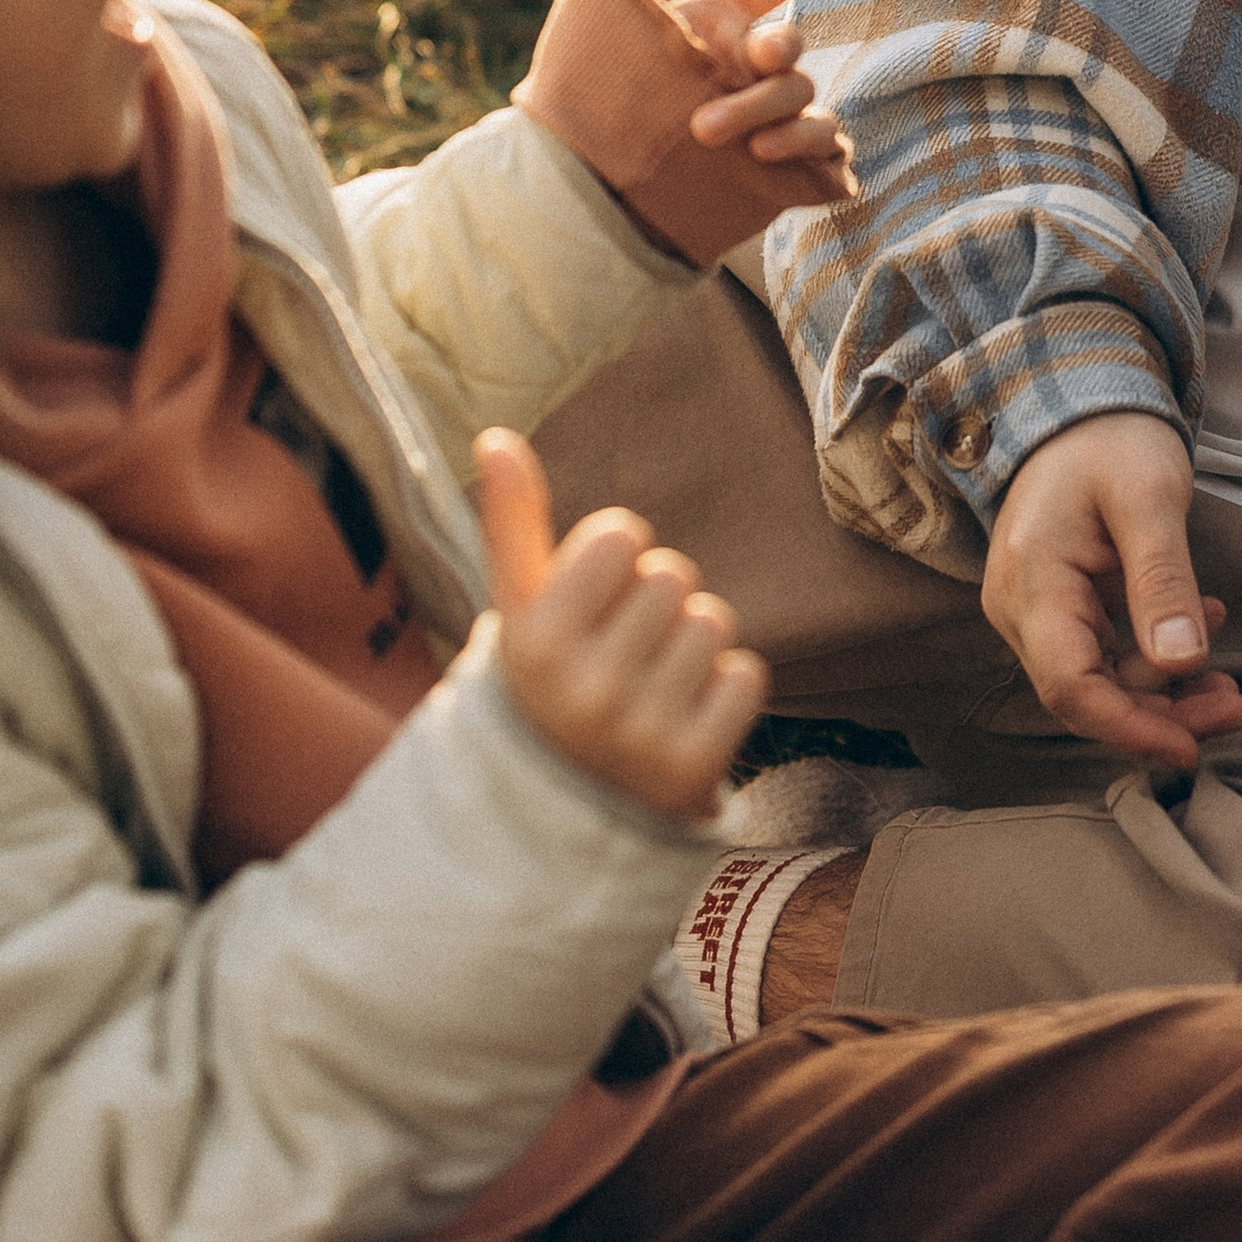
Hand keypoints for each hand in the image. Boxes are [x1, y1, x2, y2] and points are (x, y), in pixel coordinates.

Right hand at [476, 425, 766, 821]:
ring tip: (653, 683)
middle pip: (671, 574)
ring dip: (692, 645)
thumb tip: (494, 436)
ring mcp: (640, 733)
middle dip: (655, 603)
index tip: (591, 603)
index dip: (614, 560)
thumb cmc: (554, 676)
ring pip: (713, 621)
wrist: (573, 805)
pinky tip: (684, 716)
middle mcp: (583, 689)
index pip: (619, 533)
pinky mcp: (694, 765)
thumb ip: (511, 521)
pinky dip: (725, 689)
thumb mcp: (521, 607)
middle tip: (623, 651)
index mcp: (533, 641)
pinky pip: (746, 676)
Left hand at [579, 0, 876, 171]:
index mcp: (725, 26)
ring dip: (786, 127)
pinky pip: (833, 162)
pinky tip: (777, 169)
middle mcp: (756, 70)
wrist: (596, 195)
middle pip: (791, 54)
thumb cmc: (600, 103)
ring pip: (812, 110)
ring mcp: (778, 122)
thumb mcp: (603, 26)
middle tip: (712, 111)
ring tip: (736, 148)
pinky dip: (817, 162)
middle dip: (766, 76)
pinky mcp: (792, 176)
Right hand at [981, 410, 1241, 769]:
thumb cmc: (1112, 440)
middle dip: (1161, 715)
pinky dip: (1153, 662)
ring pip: (1097, 683)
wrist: (1081, 405)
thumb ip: (1163, 579)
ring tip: (1229, 681)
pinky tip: (1201, 632)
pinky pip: (1102, 658)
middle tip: (1235, 707)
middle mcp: (1020, 607)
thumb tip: (1184, 662)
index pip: (1070, 686)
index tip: (1191, 745)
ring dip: (1164, 693)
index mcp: (1033, 580)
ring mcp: (1034, 611)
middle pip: (1085, 694)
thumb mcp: (1150, 498)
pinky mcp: (1057, 609)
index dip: (1130, 728)